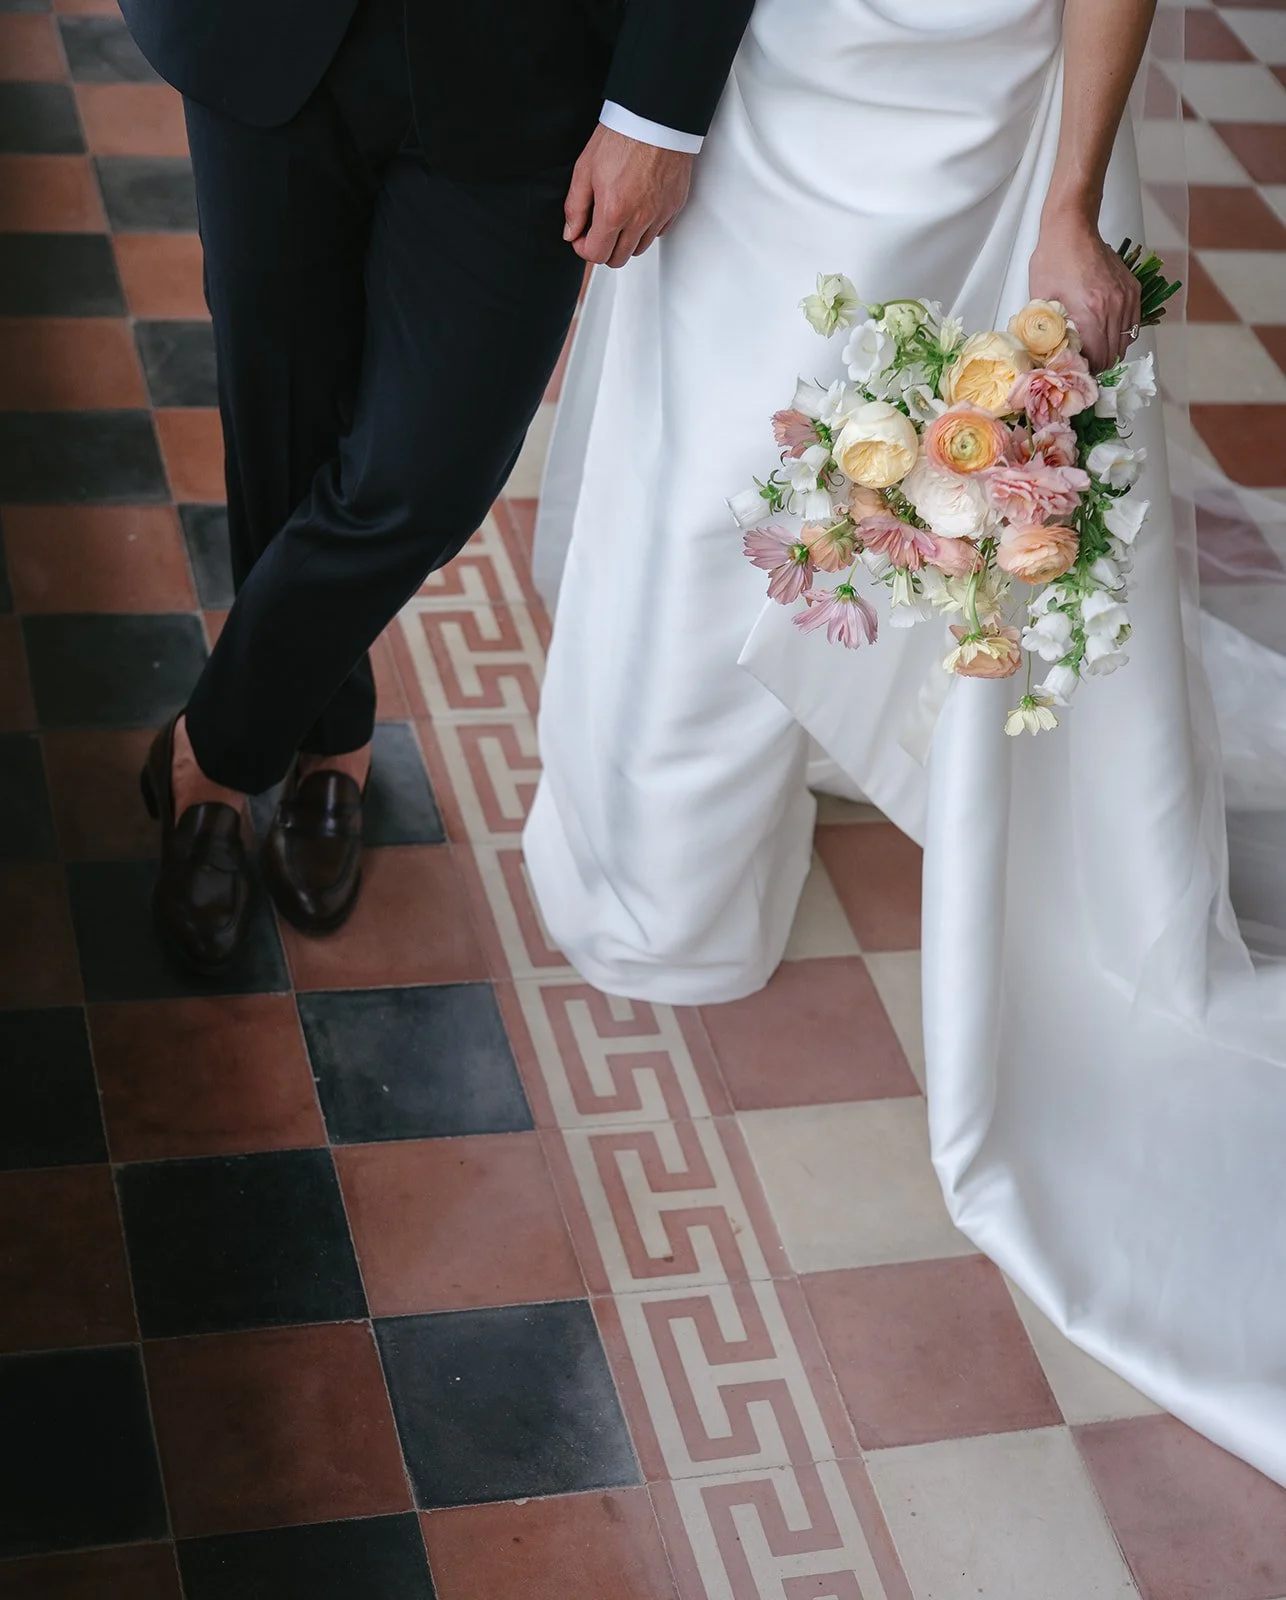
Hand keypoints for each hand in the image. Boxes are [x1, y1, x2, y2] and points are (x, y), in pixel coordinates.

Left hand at [564, 125, 693, 268]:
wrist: (656, 118)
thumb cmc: (623, 136)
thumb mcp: (585, 168)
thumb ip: (575, 206)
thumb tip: (571, 232)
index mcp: (614, 212)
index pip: (596, 254)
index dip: (583, 248)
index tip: (581, 237)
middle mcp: (639, 219)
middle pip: (618, 258)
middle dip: (604, 249)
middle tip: (597, 230)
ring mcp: (659, 215)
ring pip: (639, 249)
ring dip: (625, 241)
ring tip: (618, 219)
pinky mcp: (674, 207)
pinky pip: (658, 233)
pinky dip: (646, 229)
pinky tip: (638, 210)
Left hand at [1029, 209, 1141, 372]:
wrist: (1072, 229)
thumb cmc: (1053, 261)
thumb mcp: (1041, 300)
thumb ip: (1047, 330)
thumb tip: (1047, 354)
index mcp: (1091, 313)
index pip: (1098, 358)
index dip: (1088, 371)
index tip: (1077, 373)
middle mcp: (1114, 307)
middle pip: (1114, 354)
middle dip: (1099, 365)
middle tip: (1085, 366)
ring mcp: (1126, 298)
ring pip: (1126, 340)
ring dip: (1111, 350)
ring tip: (1094, 351)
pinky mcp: (1132, 289)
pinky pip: (1132, 323)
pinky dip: (1121, 333)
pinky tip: (1106, 333)